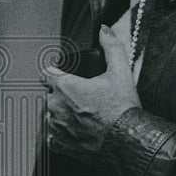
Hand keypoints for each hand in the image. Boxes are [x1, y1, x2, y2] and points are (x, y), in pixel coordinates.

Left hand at [44, 25, 140, 164]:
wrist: (127, 142)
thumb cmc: (123, 110)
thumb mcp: (121, 71)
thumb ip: (111, 46)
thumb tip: (104, 30)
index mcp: (64, 86)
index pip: (48, 72)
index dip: (58, 73)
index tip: (67, 77)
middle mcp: (54, 106)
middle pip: (51, 94)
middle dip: (64, 94)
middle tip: (84, 99)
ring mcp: (55, 126)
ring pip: (51, 114)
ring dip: (62, 113)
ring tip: (84, 115)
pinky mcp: (58, 144)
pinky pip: (53, 134)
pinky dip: (63, 132)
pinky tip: (79, 130)